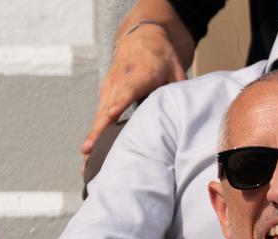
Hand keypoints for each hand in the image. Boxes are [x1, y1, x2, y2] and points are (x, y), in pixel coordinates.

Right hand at [81, 22, 185, 174]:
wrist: (141, 35)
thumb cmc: (161, 55)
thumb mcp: (176, 67)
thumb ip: (181, 89)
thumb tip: (192, 109)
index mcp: (138, 75)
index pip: (127, 91)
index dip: (119, 103)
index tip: (110, 116)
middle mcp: (119, 82)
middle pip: (106, 110)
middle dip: (97, 132)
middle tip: (88, 152)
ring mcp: (109, 89)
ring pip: (99, 117)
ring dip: (91, 139)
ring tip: (85, 163)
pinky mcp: (105, 95)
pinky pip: (99, 118)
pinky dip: (94, 135)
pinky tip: (89, 155)